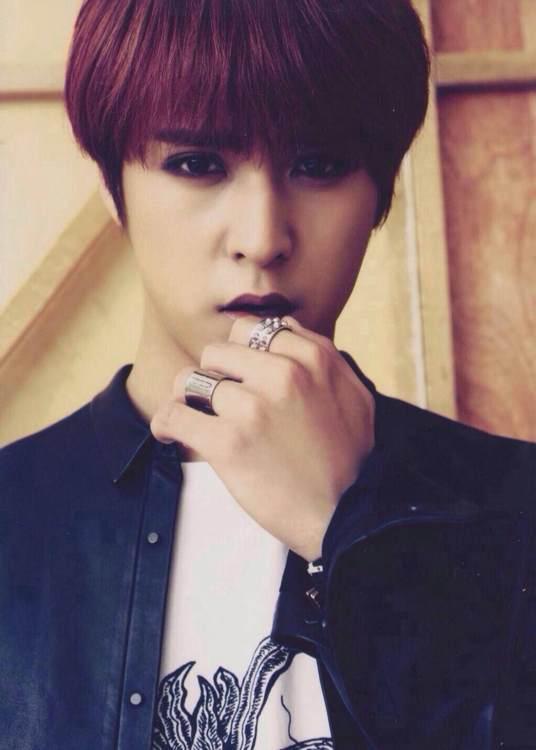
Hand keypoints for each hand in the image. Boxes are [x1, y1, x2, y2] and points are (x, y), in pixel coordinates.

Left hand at [150, 315, 374, 561]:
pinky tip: (169, 432)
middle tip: (216, 401)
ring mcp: (253, 407)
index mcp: (313, 358)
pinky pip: (175, 414)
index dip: (239, 352)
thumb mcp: (356, 396)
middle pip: (217, 351)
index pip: (252, 330)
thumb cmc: (351, 462)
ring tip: (192, 416)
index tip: (236, 374)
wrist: (347, 518)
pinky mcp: (228, 442)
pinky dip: (166, 422)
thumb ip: (325, 358)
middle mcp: (283, 374)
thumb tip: (288, 331)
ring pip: (191, 379)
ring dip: (187, 399)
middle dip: (213, 375)